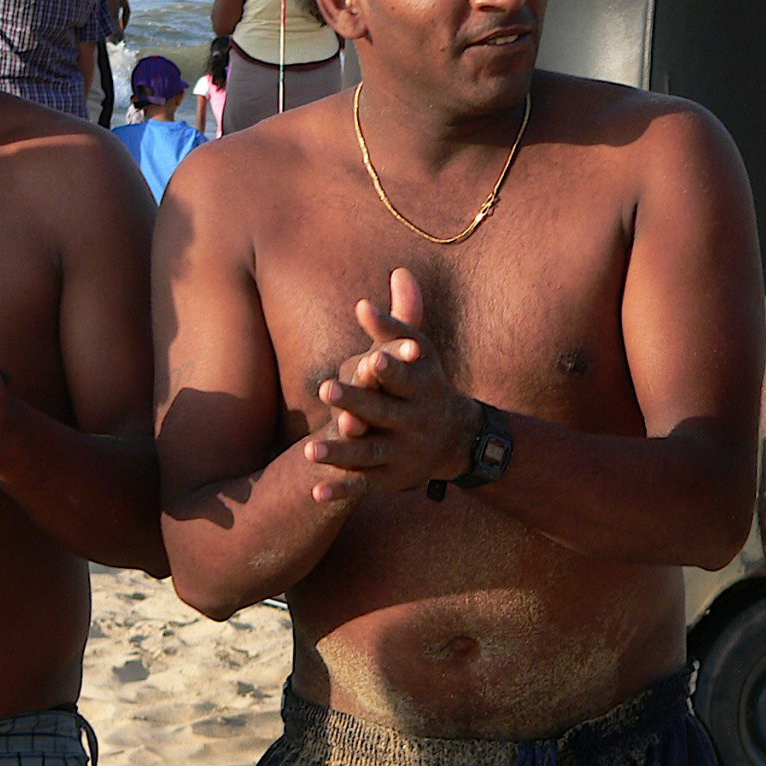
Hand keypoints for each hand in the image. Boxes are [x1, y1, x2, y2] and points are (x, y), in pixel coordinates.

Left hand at [304, 268, 478, 501]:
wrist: (455, 438)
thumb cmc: (426, 383)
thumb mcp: (420, 350)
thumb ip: (400, 317)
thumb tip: (396, 272)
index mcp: (421, 388)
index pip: (406, 377)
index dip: (391, 368)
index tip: (373, 358)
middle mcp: (414, 422)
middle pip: (383, 415)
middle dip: (357, 405)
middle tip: (327, 391)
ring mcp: (402, 453)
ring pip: (368, 455)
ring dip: (340, 454)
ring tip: (309, 451)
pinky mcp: (389, 478)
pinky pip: (362, 486)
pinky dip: (340, 492)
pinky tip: (315, 493)